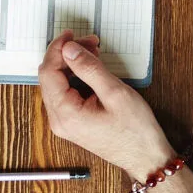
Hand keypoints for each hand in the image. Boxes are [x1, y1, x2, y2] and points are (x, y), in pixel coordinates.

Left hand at [37, 32, 174, 181]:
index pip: (48, 72)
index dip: (57, 50)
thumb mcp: (114, 92)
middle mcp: (58, 120)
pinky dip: (76, 78)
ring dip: (72, 65)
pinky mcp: (71, 122)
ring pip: (57, 84)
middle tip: (90, 42)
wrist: (144, 158)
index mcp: (65, 114)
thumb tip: (68, 50)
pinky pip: (65, 94)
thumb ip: (89, 69)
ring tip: (95, 53)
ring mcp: (63, 123)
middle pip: (50, 77)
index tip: (72, 34)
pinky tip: (92, 69)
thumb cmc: (135, 130)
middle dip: (66, 55)